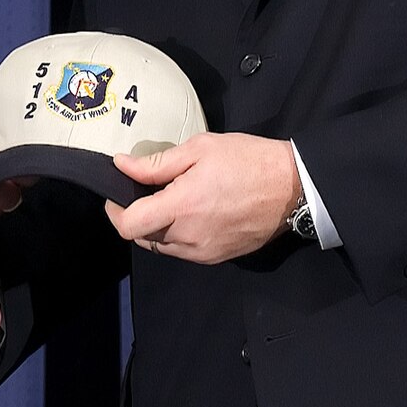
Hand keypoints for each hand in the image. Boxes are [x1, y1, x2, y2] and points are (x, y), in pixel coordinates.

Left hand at [105, 132, 298, 264]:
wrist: (292, 188)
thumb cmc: (247, 161)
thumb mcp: (200, 149)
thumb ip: (157, 163)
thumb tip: (121, 165)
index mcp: (181, 207)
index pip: (129, 225)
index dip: (114, 211)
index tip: (116, 195)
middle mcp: (188, 237)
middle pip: (142, 237)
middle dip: (136, 216)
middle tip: (146, 193)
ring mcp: (203, 252)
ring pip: (161, 246)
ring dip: (156, 228)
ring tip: (171, 201)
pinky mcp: (216, 258)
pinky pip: (183, 251)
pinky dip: (177, 236)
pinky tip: (191, 214)